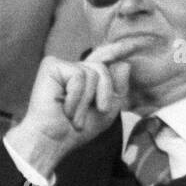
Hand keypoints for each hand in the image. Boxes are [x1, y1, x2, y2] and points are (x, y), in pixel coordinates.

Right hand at [6, 42, 134, 176]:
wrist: (52, 140)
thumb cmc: (75, 130)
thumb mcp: (107, 111)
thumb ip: (118, 89)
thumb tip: (125, 64)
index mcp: (85, 77)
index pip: (103, 58)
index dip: (117, 49)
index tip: (133, 45)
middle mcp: (73, 68)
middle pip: (103, 68)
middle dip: (103, 93)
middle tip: (91, 115)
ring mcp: (62, 66)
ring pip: (93, 73)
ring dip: (87, 101)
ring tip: (73, 115)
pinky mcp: (52, 66)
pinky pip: (79, 76)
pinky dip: (76, 97)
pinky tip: (64, 108)